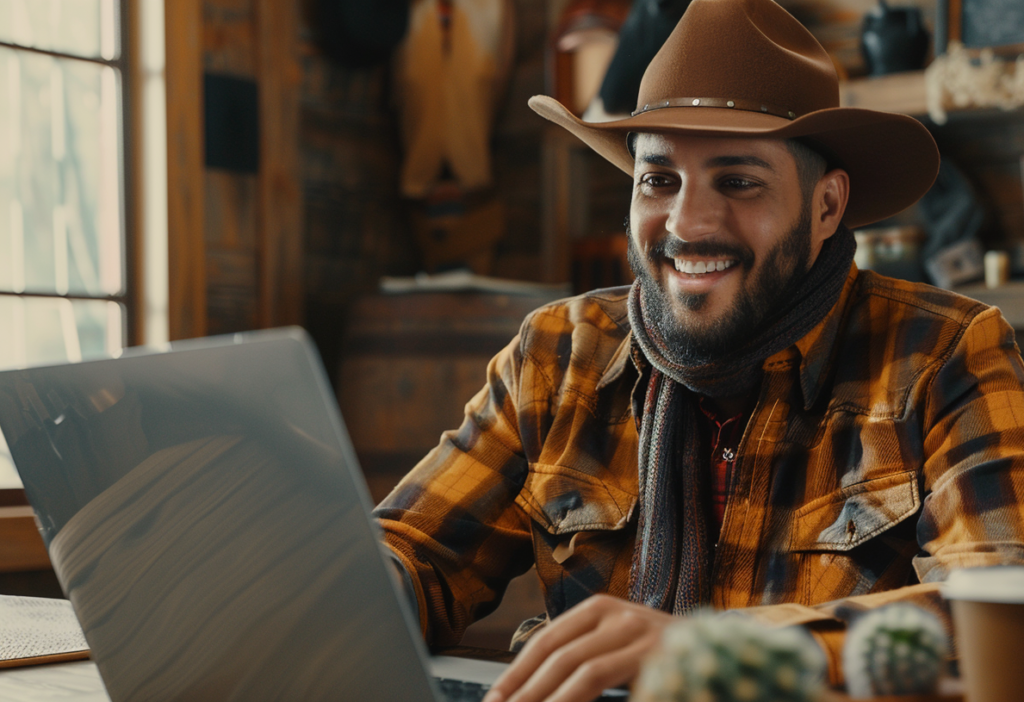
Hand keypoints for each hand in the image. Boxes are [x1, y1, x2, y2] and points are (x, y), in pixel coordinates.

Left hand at [482, 594, 673, 701]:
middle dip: (523, 689)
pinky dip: (573, 698)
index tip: (495, 700)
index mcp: (601, 609)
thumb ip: (583, 660)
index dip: (516, 673)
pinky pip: (601, 678)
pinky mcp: (657, 655)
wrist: (727, 657)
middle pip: (556, 653)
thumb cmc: (664, 661)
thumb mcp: (616, 651)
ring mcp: (640, 633)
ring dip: (545, 698)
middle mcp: (618, 614)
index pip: (545, 640)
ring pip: (578, 669)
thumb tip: (534, 688)